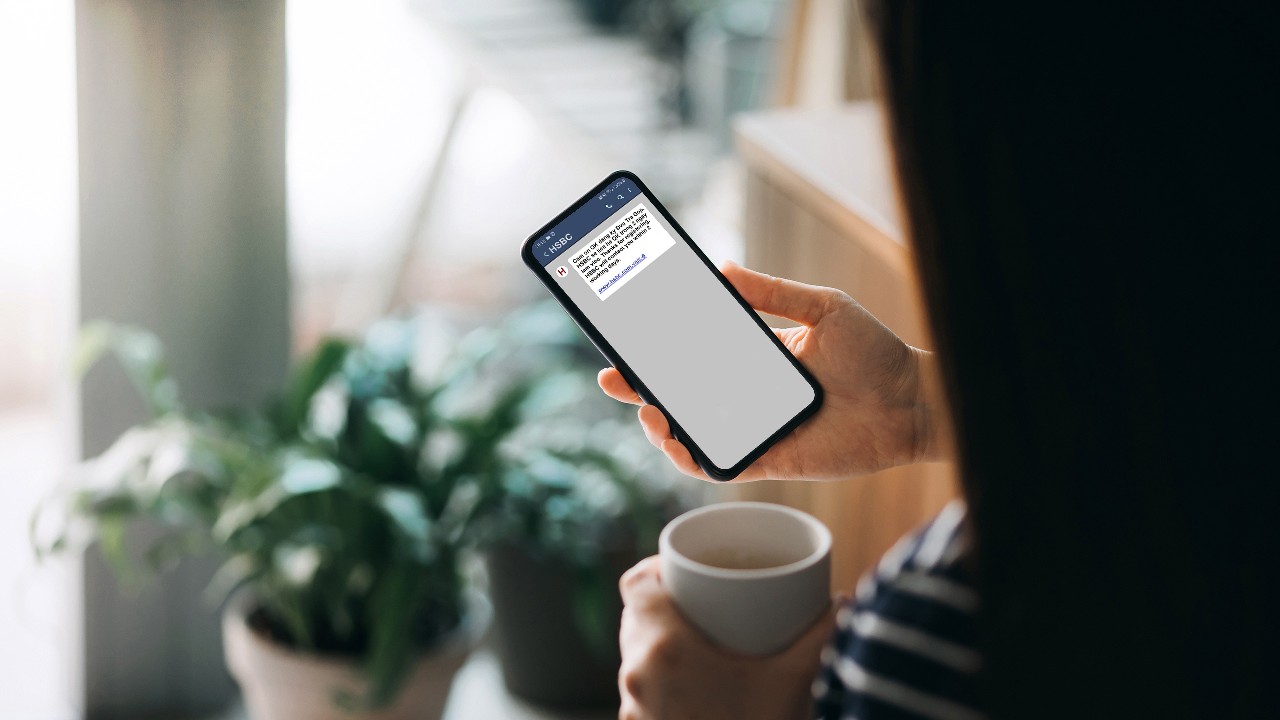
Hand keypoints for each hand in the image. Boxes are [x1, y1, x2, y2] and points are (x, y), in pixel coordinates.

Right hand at [598, 262, 938, 481]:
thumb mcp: (823, 308)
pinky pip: (721, 464)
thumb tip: (724, 269)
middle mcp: (751, 394)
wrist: (915, 403)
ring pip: (693, 432)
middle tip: (612, 377)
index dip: (660, 350)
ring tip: (646, 408)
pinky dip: (692, 457)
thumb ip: (773, 293)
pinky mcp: (771, 459)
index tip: (629, 337)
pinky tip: (675, 439)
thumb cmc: (877, 353)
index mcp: (758, 357)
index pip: (697, 353)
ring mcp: (758, 428)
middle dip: (642, 388)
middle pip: (684, 394)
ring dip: (661, 424)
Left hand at [618, 556, 836, 719]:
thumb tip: (843, 604)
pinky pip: (640, 695)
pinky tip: (692, 688)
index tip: (684, 571)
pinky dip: (660, 683)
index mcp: (663, 648)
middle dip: (665, 605)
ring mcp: (633, 711)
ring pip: (634, 659)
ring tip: (699, 643)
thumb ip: (820, 639)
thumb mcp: (793, 686)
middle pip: (633, 618)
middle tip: (702, 602)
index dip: (655, 569)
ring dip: (660, 646)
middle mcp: (636, 675)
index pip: (635, 584)